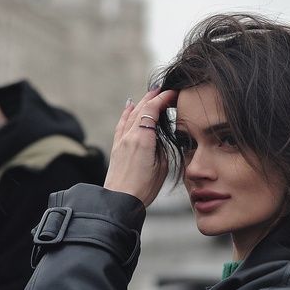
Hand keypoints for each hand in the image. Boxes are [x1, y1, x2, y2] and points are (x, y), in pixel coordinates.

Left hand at [104, 87, 176, 206]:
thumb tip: (158, 136)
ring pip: (130, 114)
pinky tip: (129, 106)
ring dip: (141, 102)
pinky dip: (127, 112)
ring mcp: (121, 140)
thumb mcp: (162, 167)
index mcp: (143, 139)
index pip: (152, 110)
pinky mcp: (116, 147)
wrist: (120, 200)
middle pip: (141, 108)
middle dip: (153, 97)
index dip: (163, 99)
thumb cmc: (143, 188)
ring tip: (150, 94)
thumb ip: (161, 147)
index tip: (173, 93)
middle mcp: (129, 136)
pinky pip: (121, 123)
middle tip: (164, 89)